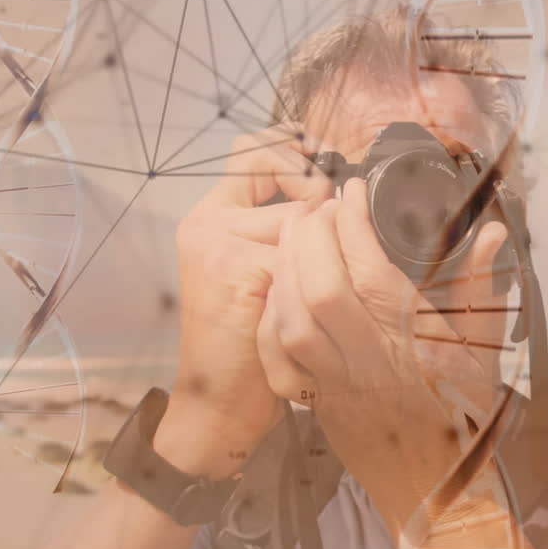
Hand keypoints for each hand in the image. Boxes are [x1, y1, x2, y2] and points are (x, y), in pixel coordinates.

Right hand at [161, 123, 332, 471]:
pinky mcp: (234, 268)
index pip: (252, 149)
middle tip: (338, 221)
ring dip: (326, 247)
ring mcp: (217, 242)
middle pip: (286, 176)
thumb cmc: (255, 341)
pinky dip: (320, 277)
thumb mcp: (267, 273)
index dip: (292, 147)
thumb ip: (285, 230)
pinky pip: (301, 251)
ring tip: (322, 284)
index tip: (324, 158)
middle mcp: (208, 222)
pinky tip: (314, 306)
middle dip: (322, 195)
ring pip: (301, 216)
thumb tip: (337, 192)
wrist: (223, 402)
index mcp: (212, 216)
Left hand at [256, 177, 509, 531]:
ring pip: (291, 319)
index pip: (371, 270)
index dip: (354, 223)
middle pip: (320, 288)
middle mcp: (370, 362)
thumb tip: (492, 232)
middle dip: (313, 235)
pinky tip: (280, 289)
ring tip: (297, 236)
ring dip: (287, 269)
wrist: (438, 489)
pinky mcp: (315, 403)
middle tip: (321, 207)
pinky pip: (276, 358)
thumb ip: (480, 284)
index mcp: (416, 342)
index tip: (354, 192)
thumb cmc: (465, 412)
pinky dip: (270, 317)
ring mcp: (336, 385)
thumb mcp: (483, 346)